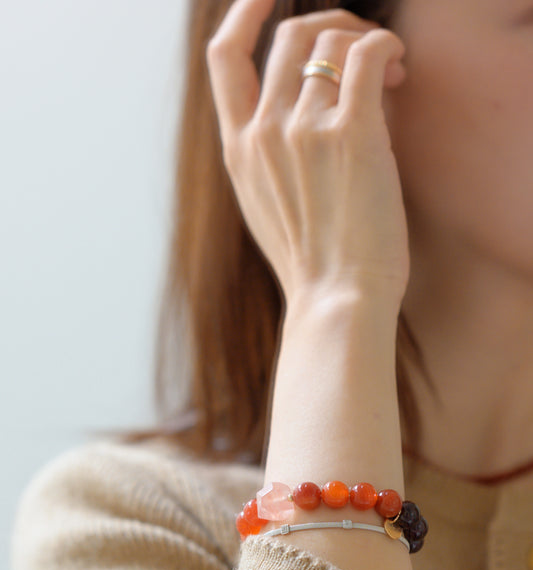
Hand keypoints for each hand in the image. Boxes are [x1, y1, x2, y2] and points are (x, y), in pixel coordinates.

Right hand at [206, 0, 409, 308]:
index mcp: (238, 149)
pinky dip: (387, 47)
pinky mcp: (351, 134)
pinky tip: (398, 68)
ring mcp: (302, 130)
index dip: (244, 12)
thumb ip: (271, 157)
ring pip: (331, 42)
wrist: (336, 300)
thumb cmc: (313, 265)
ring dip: (366, 41)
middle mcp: (263, 131)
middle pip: (290, 36)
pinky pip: (367, 53)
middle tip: (365, 53)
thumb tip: (308, 105)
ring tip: (391, 74)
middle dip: (331, 27)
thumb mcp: (268, 208)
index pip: (223, 57)